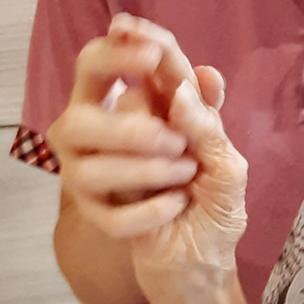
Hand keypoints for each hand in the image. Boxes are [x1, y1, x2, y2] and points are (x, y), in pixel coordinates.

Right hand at [49, 15, 210, 238]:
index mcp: (132, 104)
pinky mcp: (97, 217)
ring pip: (89, 169)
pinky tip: (175, 205)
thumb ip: (208, 119)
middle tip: (176, 142)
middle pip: (79, 119)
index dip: (122, 52)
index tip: (150, 52)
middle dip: (129, 130)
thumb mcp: (225, 156)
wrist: (203, 252)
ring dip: (147, 171)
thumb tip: (196, 79)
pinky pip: (109, 215)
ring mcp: (91, 177)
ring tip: (186, 173)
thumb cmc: (211, 192)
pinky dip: (150, 210)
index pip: (108, 65)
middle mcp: (99, 134)